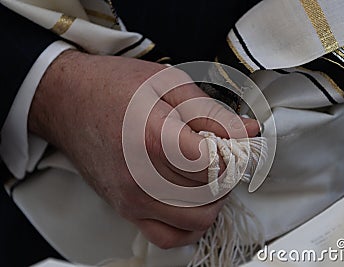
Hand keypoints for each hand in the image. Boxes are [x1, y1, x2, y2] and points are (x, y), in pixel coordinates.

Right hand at [28, 50, 258, 247]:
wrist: (67, 101)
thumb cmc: (114, 87)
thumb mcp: (168, 84)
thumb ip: (212, 111)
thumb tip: (248, 130)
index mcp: (155, 139)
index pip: (215, 165)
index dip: (232, 153)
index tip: (230, 142)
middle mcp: (142, 178)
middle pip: (210, 195)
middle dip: (226, 175)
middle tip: (222, 156)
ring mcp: (132, 199)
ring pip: (196, 221)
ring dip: (213, 201)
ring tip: (209, 178)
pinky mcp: (126, 209)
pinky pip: (167, 237)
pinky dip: (189, 227)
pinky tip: (193, 205)